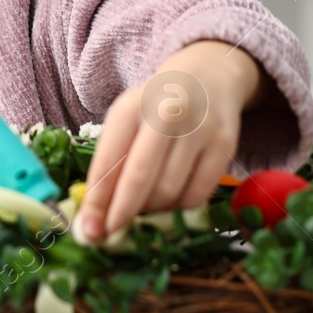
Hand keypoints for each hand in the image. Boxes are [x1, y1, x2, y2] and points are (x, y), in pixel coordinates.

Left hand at [74, 40, 264, 242]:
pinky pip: (198, 195)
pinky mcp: (224, 145)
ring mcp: (198, 129)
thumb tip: (95, 216)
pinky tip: (172, 201)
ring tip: (145, 208)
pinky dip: (180, 207)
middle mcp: (165, 114)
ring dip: (151, 211)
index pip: (108, 162)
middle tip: (113, 234)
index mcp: (131, 108)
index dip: (98, 201)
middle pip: (139, 178)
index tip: (89, 230)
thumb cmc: (156, 107)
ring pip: (169, 191)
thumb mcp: (127, 121)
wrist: (207, 78)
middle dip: (122, 213)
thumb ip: (111, 161)